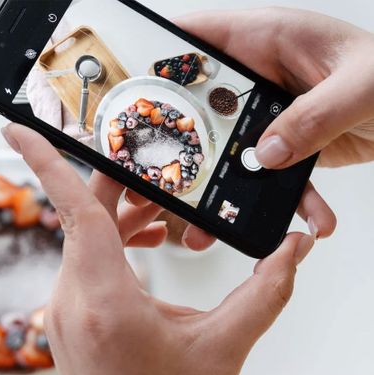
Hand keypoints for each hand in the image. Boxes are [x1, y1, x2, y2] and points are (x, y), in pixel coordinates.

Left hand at [2, 123, 314, 374]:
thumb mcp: (224, 346)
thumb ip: (265, 292)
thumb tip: (291, 250)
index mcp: (104, 300)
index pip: (74, 210)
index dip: (45, 161)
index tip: (18, 128)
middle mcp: (71, 301)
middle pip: (86, 216)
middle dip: (122, 188)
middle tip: (155, 170)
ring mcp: (63, 312)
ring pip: (84, 240)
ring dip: (122, 220)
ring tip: (162, 220)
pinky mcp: (68, 320)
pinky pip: (83, 264)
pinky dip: (111, 246)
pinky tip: (143, 247)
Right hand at [128, 8, 365, 248]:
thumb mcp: (361, 88)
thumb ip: (311, 118)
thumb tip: (265, 156)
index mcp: (270, 39)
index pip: (201, 38)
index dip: (163, 57)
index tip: (135, 88)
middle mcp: (265, 74)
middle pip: (205, 107)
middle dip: (185, 143)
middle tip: (166, 176)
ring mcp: (276, 111)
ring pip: (234, 149)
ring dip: (228, 188)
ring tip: (216, 224)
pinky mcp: (292, 139)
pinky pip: (276, 173)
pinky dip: (288, 201)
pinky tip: (306, 222)